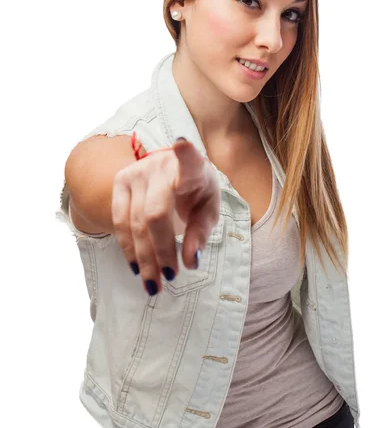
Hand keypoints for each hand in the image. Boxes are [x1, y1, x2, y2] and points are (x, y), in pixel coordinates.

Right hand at [111, 138, 220, 294]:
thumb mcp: (208, 210)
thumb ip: (201, 234)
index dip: (185, 152)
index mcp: (191, 168)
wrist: (173, 172)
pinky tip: (137, 266)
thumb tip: (190, 261)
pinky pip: (119, 220)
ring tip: (154, 284)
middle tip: (169, 277)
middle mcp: (160, 165)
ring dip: (143, 257)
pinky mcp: (120, 180)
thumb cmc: (196, 192)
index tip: (183, 143)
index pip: (188, 159)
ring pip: (134, 222)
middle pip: (155, 214)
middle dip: (161, 250)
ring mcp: (136, 171)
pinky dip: (128, 247)